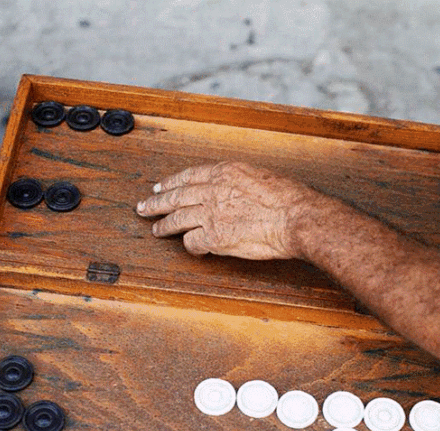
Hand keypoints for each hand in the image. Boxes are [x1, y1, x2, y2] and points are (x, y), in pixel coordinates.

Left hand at [135, 162, 331, 259]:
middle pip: (175, 197)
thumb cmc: (288, 198)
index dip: (171, 183)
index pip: (188, 176)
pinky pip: (192, 243)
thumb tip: (234, 191)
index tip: (160, 186)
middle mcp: (212, 190)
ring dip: (164, 226)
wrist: (296, 217)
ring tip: (156, 230)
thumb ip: (239, 182)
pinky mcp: (214, 238)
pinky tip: (192, 249)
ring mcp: (210, 214)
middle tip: (143, 207)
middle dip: (156, 203)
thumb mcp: (260, 175)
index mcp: (224, 172)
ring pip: (177, 220)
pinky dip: (190, 246)